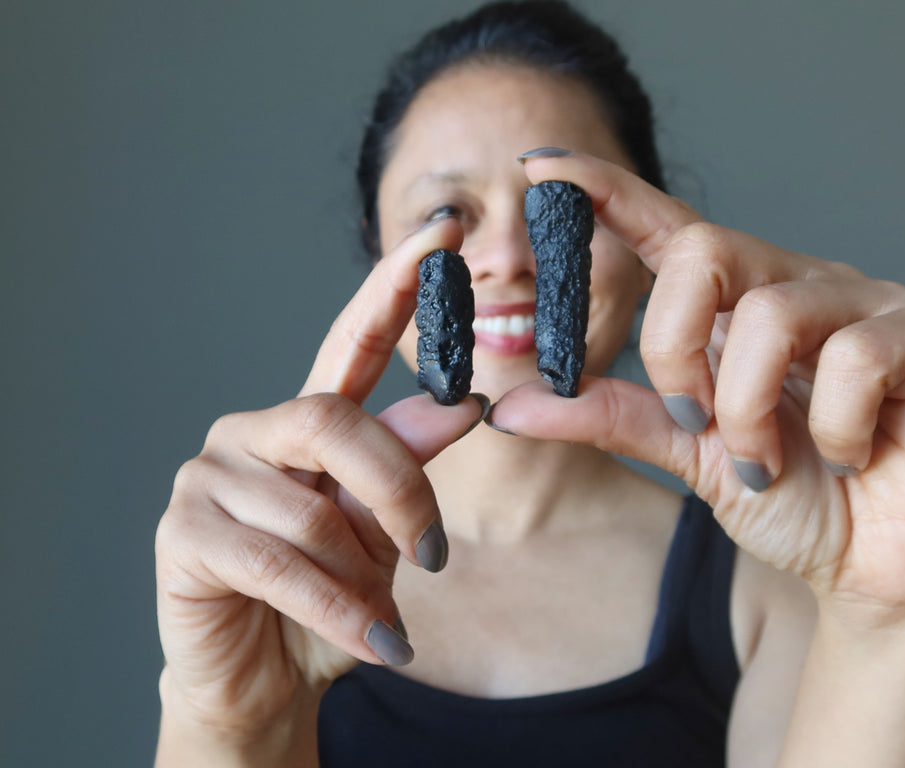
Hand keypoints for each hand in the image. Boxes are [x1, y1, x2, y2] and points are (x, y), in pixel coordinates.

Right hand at [154, 216, 484, 735]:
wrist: (269, 677)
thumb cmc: (332, 594)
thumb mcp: (384, 527)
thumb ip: (407, 462)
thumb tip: (463, 402)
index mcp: (310, 421)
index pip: (355, 338)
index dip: (399, 286)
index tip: (447, 233)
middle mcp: (255, 432)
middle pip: (335, 421)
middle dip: (397, 492)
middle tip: (432, 553)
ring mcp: (209, 475)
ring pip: (312, 510)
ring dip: (360, 575)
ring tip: (371, 613)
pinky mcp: (183, 532)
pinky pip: (280, 564)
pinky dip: (338, 611)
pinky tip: (373, 642)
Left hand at [493, 151, 904, 611]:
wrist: (881, 569)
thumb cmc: (792, 500)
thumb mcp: (687, 454)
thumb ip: (609, 417)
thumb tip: (509, 404)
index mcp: (739, 304)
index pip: (670, 229)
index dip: (608, 193)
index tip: (541, 170)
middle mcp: (800, 285)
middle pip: (706, 252)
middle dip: (673, 348)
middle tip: (692, 416)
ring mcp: (870, 302)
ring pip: (772, 312)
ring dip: (749, 412)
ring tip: (768, 461)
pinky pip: (857, 357)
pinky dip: (833, 428)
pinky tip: (850, 455)